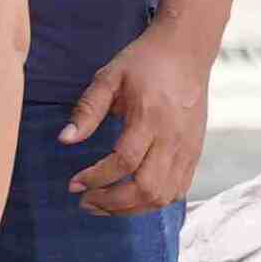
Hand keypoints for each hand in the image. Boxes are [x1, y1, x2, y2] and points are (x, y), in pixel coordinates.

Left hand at [62, 19, 218, 214]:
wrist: (186, 53)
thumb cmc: (143, 63)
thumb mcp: (108, 78)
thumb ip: (87, 110)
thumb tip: (65, 140)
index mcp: (150, 118)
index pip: (124, 162)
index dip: (96, 178)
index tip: (73, 184)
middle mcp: (173, 139)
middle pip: (147, 188)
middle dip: (112, 202)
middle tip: (84, 202)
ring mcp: (188, 149)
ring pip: (164, 195)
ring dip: (132, 208)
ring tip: (103, 205)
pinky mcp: (195, 153)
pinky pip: (179, 190)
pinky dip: (154, 202)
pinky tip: (130, 198)